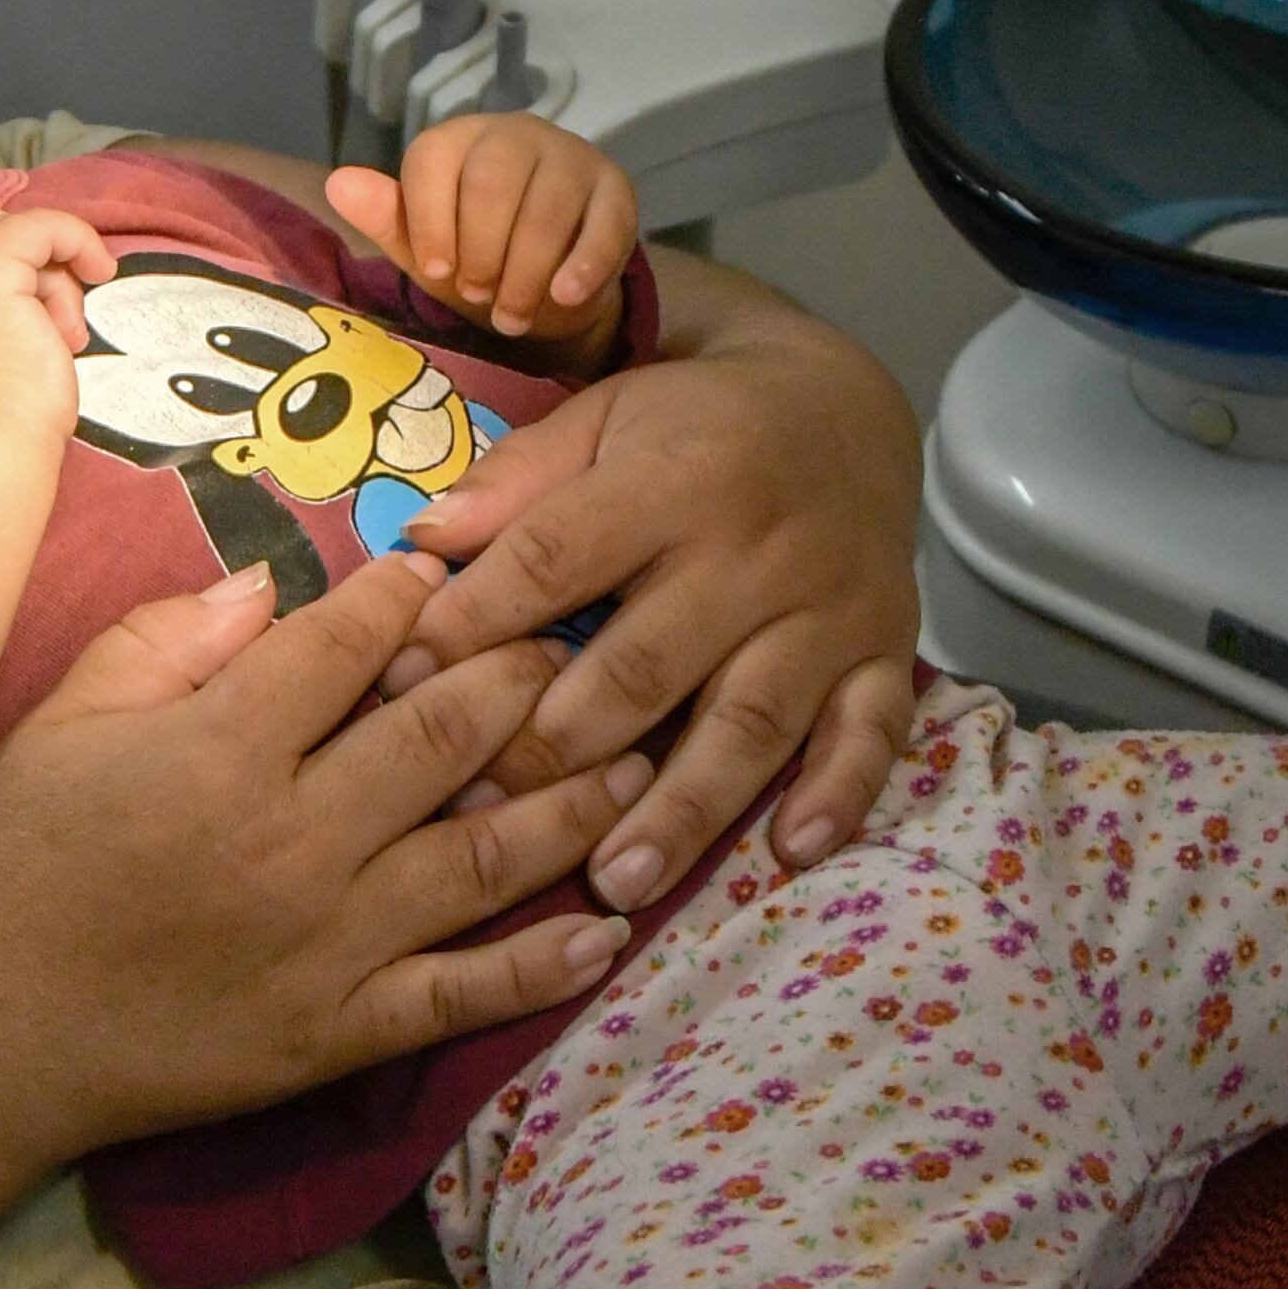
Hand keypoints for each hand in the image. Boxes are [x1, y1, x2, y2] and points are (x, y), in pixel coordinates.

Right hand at [0, 196, 112, 445]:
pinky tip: (101, 270)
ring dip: (55, 281)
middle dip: (33, 265)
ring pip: (19, 233)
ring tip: (63, 338)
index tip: (44, 310)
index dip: (13, 264)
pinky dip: (77, 240)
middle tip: (58, 323)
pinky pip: (43, 225)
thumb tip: (41, 293)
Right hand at [0, 553, 653, 1162]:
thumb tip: (273, 580)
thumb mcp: (60, 722)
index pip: (349, 645)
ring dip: (572, 806)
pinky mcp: (335, 1031)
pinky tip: (608, 931)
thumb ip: (167, 641)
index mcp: (221, 747)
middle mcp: (293, 837)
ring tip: (644, 762)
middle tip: (579, 640)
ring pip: (481, 857)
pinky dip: (541, 967)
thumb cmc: (7, 863)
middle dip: (523, 677)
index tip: (454, 566)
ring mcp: (326, 941)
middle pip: (445, 736)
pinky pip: (461, 996)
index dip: (414, 594)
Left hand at [325, 113, 637, 353]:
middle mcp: (515, 134)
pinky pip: (603, 222)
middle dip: (481, 251)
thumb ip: (387, 221)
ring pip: (546, 205)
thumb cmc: (481, 256)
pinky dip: (582, 264)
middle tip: (477, 297)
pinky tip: (564, 296)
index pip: (433, 161)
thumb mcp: (428, 249)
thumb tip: (339, 183)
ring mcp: (571, 156)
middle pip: (491, 181)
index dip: (431, 223)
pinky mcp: (616, 189)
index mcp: (459, 140)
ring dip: (525, 273)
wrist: (552, 282)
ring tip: (511, 318)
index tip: (438, 272)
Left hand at [388, 281, 925, 905]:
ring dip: (684, 808)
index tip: (401, 687)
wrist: (843, 408)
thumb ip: (515, 482)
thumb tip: (420, 545)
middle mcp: (757, 549)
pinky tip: (793, 850)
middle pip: (646, 664)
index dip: (475, 624)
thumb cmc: (691, 429)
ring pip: (750, 720)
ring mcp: (830, 607)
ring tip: (618, 880)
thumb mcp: (602, 418)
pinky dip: (840, 793)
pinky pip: (872, 731)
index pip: (558, 558)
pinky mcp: (887, 649)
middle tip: (481, 820)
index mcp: (673, 478)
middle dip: (558, 747)